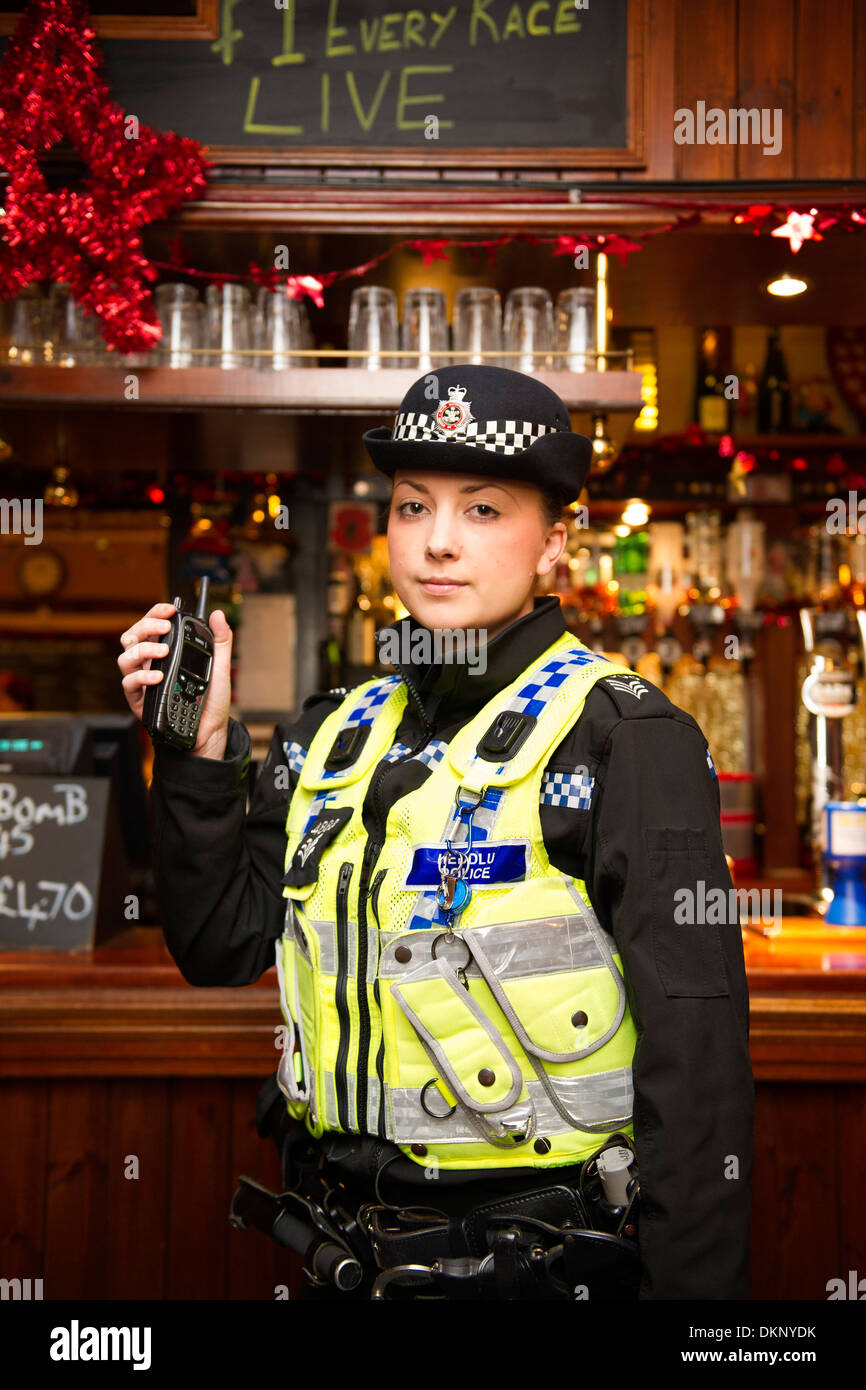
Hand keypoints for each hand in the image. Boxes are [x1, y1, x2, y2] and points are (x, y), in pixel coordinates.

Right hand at [117, 602, 233, 758]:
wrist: (210, 729)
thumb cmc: (211, 699)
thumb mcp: (220, 667)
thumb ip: (220, 640)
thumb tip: (217, 614)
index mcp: (166, 652)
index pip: (152, 626)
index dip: (156, 613)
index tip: (170, 609)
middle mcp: (150, 664)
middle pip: (133, 637)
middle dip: (146, 626)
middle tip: (165, 628)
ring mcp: (143, 681)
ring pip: (125, 658)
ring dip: (143, 650)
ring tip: (164, 652)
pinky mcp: (139, 700)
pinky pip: (129, 684)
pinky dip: (142, 677)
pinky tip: (158, 677)